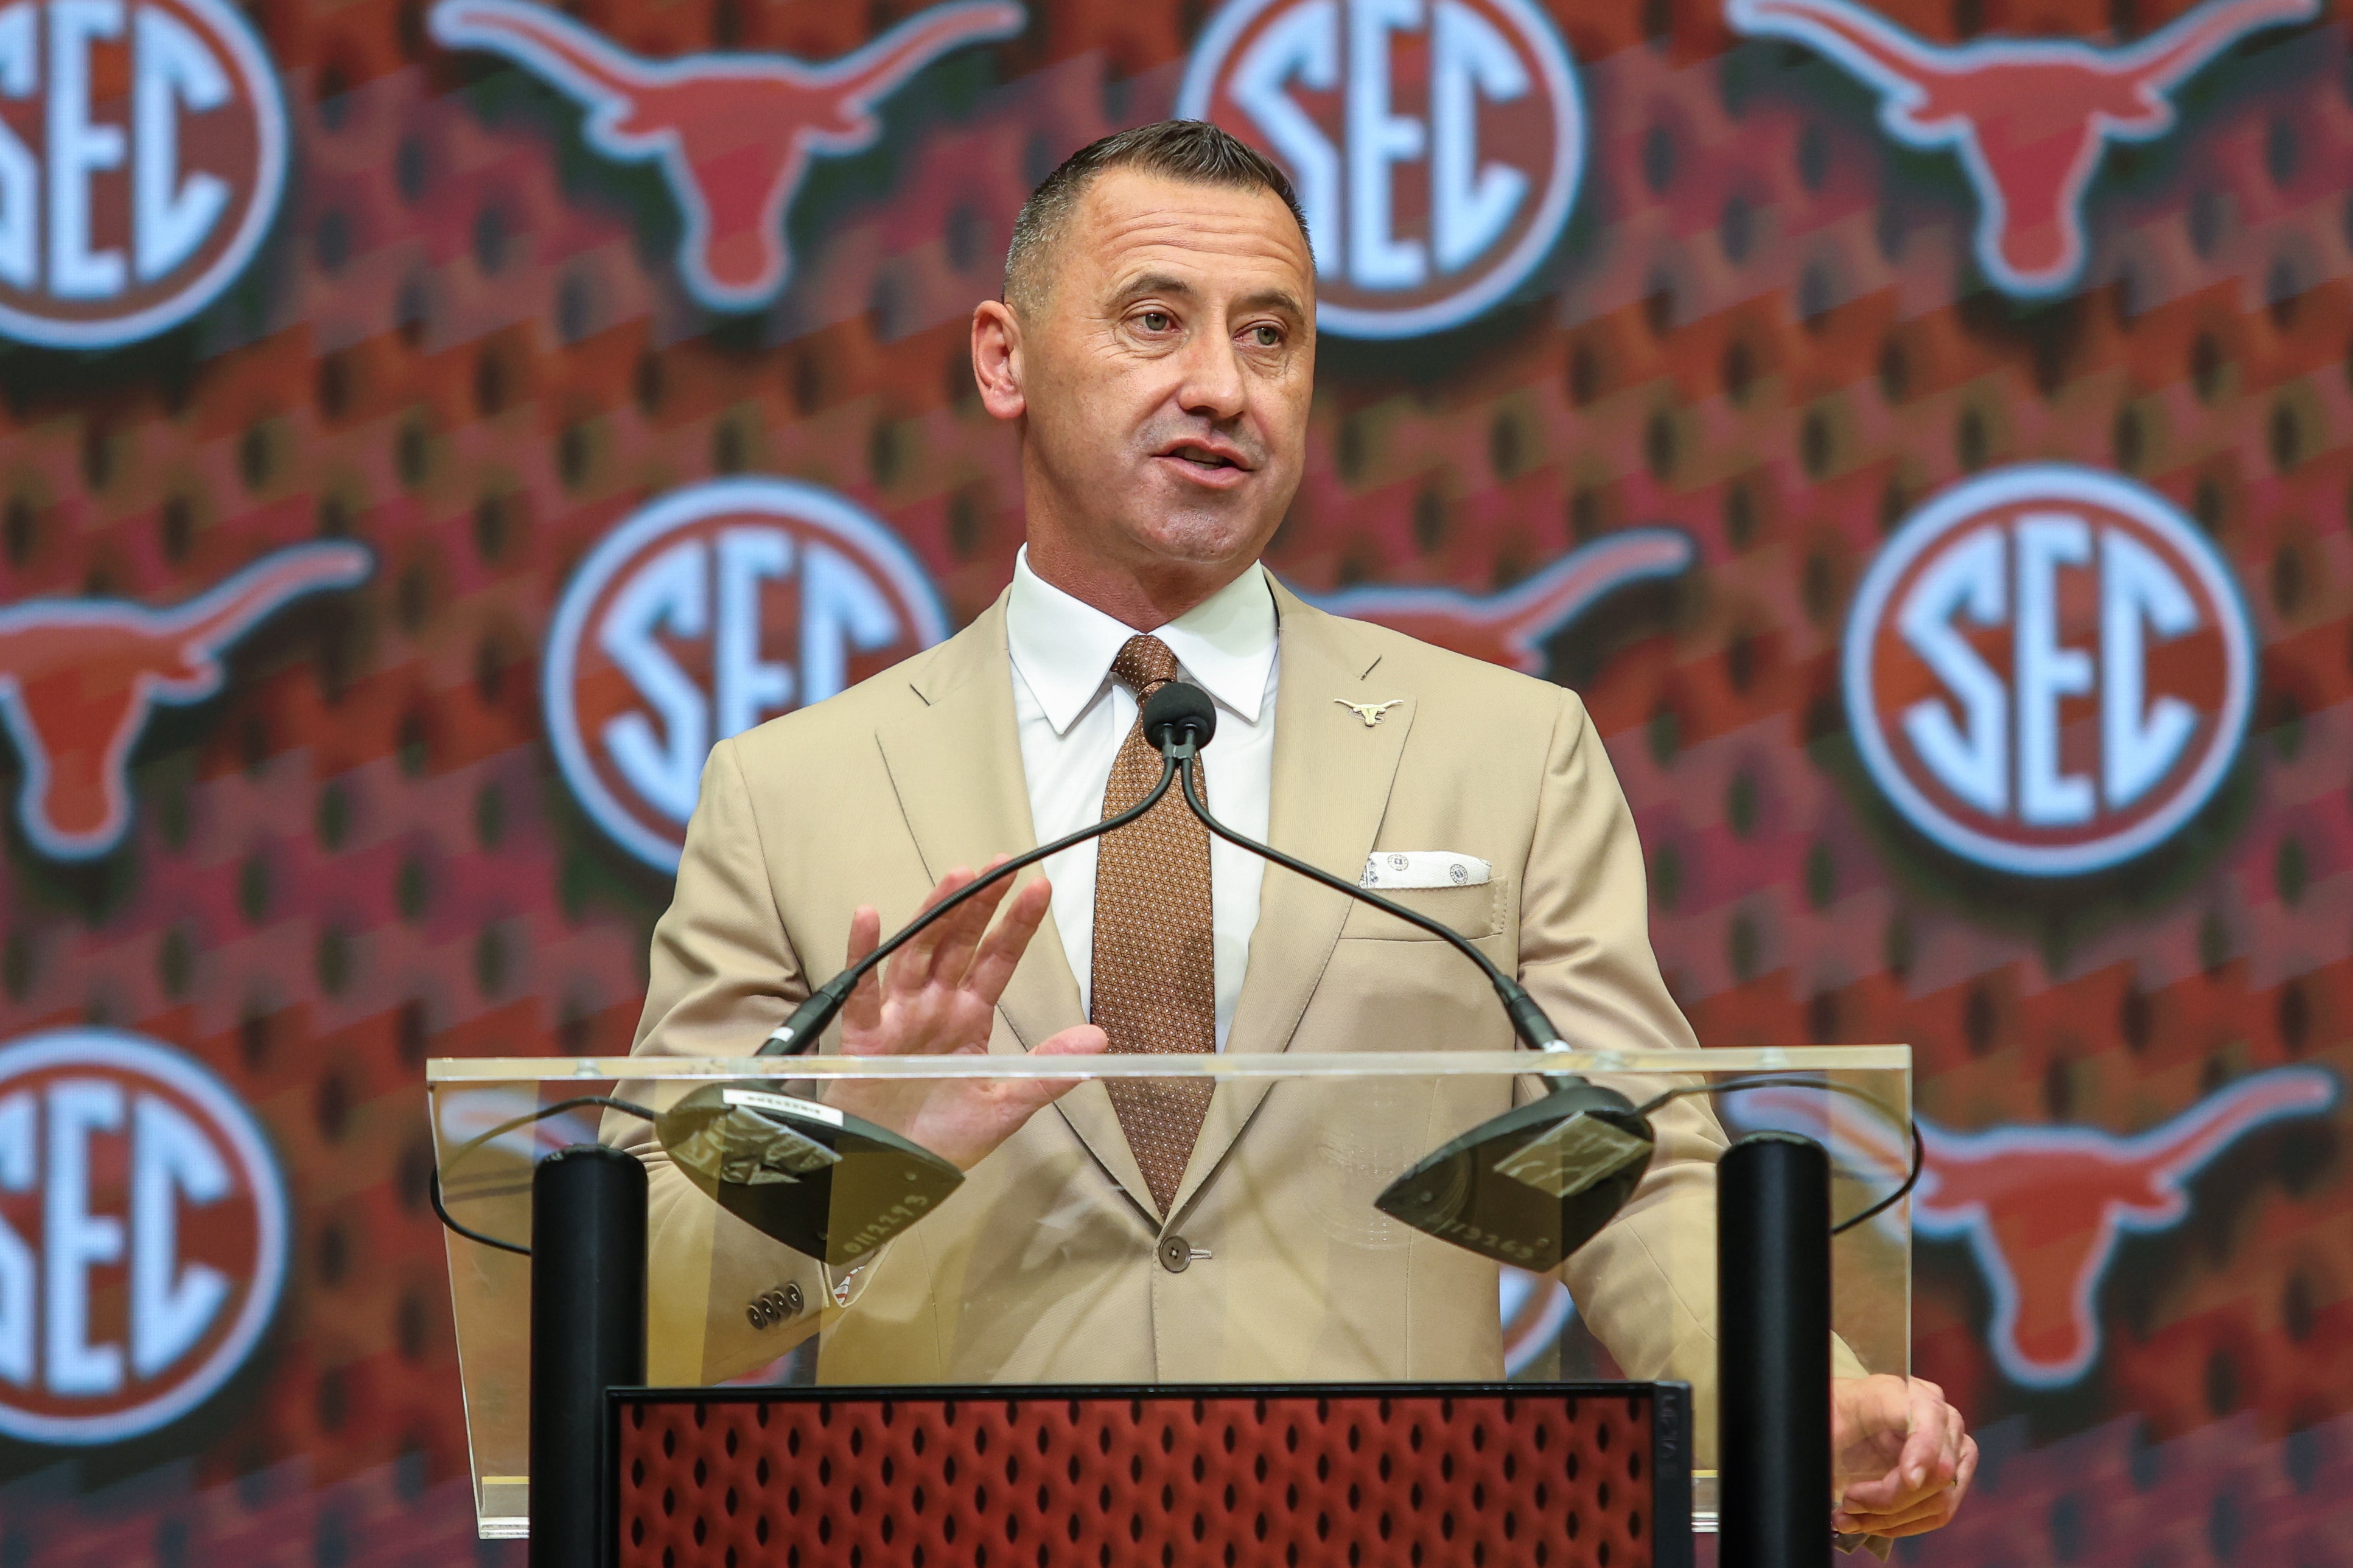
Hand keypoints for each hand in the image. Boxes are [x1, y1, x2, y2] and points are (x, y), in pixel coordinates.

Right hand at [820, 860, 1105, 1169]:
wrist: (891, 1179)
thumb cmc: (942, 1141)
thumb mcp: (1005, 1105)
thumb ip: (1048, 1071)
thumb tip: (1100, 1040)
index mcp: (968, 1018)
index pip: (997, 961)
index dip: (1017, 925)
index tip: (1040, 889)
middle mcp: (934, 1008)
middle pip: (958, 944)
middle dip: (979, 904)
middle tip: (1000, 864)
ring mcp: (898, 1018)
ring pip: (916, 954)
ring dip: (934, 915)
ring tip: (955, 878)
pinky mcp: (863, 1039)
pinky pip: (861, 991)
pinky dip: (861, 952)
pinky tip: (870, 916)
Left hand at [1830, 1374, 1975, 1537]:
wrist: (1836, 1427)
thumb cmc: (1829, 1420)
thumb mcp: (1825, 1421)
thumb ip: (1840, 1432)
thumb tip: (1872, 1465)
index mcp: (1898, 1391)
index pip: (1928, 1416)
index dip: (1924, 1450)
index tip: (1909, 1480)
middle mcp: (1935, 1413)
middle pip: (1938, 1471)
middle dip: (1890, 1499)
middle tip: (1848, 1503)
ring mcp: (1951, 1444)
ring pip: (1940, 1499)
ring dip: (1893, 1519)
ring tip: (1851, 1518)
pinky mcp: (1955, 1473)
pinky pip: (1939, 1512)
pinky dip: (1902, 1524)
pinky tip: (1870, 1522)